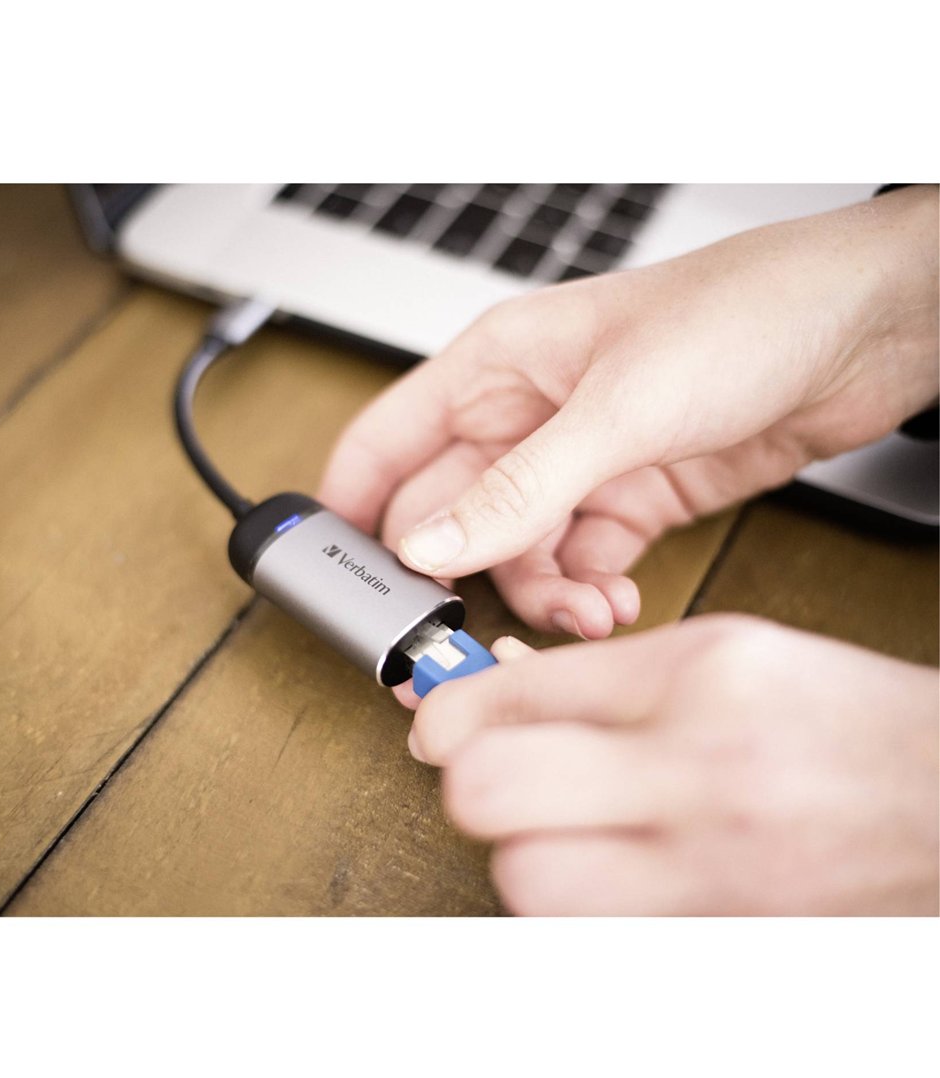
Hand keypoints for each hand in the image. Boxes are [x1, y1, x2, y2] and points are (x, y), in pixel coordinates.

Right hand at [320, 186, 937, 638]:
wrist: (871, 329)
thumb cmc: (746, 313)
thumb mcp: (616, 409)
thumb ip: (517, 490)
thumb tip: (426, 547)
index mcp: (497, 368)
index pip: (387, 444)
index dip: (350, 511)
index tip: (338, 581)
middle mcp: (528, 418)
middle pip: (450, 516)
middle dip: (456, 576)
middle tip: (461, 633)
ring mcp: (579, 464)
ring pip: (518, 552)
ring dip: (538, 594)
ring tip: (581, 611)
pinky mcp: (634, 498)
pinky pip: (581, 562)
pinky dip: (589, 593)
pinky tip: (614, 602)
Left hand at [409, 616, 938, 914]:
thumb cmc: (846, 726)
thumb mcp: (725, 656)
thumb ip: (599, 677)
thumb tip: (493, 686)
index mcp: (700, 679)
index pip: (512, 698)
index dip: (449, 709)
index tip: (438, 717)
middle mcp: (699, 778)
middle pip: (489, 794)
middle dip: (472, 783)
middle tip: (497, 778)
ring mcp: (711, 879)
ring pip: (527, 886)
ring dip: (525, 858)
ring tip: (564, 833)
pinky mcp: (717, 948)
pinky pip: (590, 942)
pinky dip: (580, 912)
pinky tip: (611, 879)